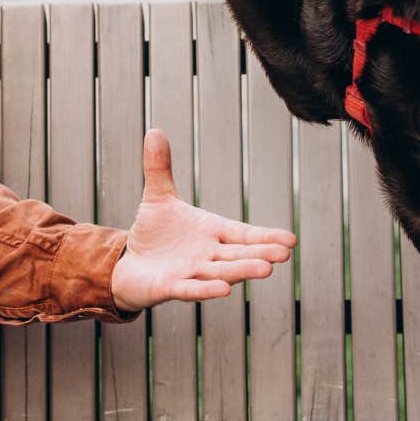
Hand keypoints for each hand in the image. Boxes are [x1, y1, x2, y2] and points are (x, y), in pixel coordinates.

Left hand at [110, 129, 296, 310]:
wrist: (128, 264)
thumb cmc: (152, 233)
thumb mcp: (156, 196)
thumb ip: (159, 167)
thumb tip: (154, 130)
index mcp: (211, 232)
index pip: (243, 235)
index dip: (265, 237)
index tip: (291, 240)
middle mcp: (207, 255)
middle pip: (237, 255)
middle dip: (259, 255)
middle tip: (284, 254)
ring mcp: (190, 273)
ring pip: (220, 273)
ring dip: (241, 271)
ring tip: (266, 270)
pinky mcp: (169, 287)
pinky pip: (189, 290)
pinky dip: (204, 290)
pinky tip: (223, 290)